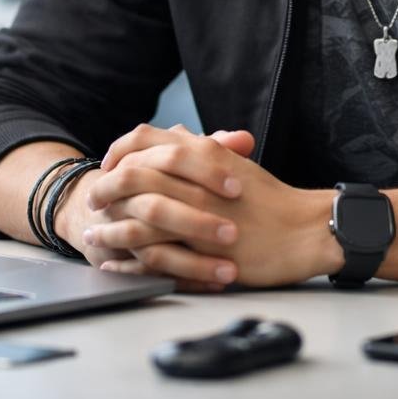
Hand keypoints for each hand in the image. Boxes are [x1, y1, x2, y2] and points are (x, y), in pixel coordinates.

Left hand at [85, 124, 338, 288]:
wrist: (305, 230)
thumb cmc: (272, 199)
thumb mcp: (235, 163)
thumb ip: (201, 147)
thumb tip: (171, 134)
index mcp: (203, 154)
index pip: (146, 142)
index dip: (120, 153)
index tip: (108, 166)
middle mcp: (196, 182)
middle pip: (132, 179)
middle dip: (105, 190)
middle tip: (93, 201)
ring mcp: (197, 219)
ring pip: (137, 221)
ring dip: (109, 229)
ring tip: (93, 236)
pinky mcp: (201, 254)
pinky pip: (153, 258)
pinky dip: (128, 261)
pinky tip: (115, 264)